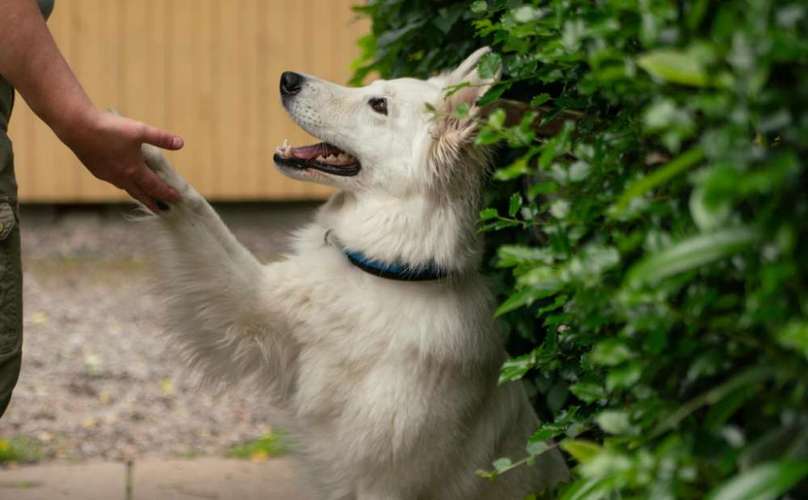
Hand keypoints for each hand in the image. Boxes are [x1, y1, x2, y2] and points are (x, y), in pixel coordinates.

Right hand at [59, 109, 183, 210]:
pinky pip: (114, 182)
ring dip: (137, 194)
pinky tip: (122, 180)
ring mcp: (107, 175)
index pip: (155, 187)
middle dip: (152, 202)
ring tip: (144, 197)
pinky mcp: (96, 170)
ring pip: (126, 188)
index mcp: (134, 170)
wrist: (78, 127)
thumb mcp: (140, 131)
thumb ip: (161, 138)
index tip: (176, 200)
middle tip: (161, 211)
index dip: (167, 193)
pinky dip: (123, 185)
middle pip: (141, 194)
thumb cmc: (110, 128)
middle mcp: (121, 177)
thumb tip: (181, 143)